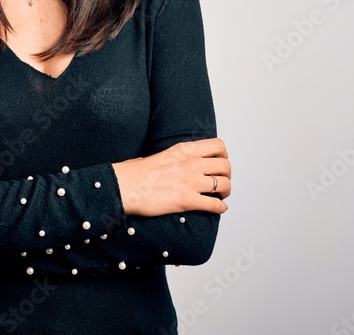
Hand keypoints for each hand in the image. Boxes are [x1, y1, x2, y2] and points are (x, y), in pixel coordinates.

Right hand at [111, 138, 230, 216]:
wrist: (125, 186)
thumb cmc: (138, 172)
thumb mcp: (163, 154)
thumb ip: (179, 156)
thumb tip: (185, 162)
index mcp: (185, 149)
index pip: (218, 146)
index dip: (224, 155)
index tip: (219, 162)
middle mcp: (192, 163)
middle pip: (225, 166)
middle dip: (227, 175)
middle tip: (222, 181)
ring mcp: (191, 181)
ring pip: (224, 185)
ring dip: (226, 191)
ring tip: (221, 195)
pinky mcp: (188, 200)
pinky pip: (215, 205)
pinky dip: (220, 208)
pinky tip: (218, 208)